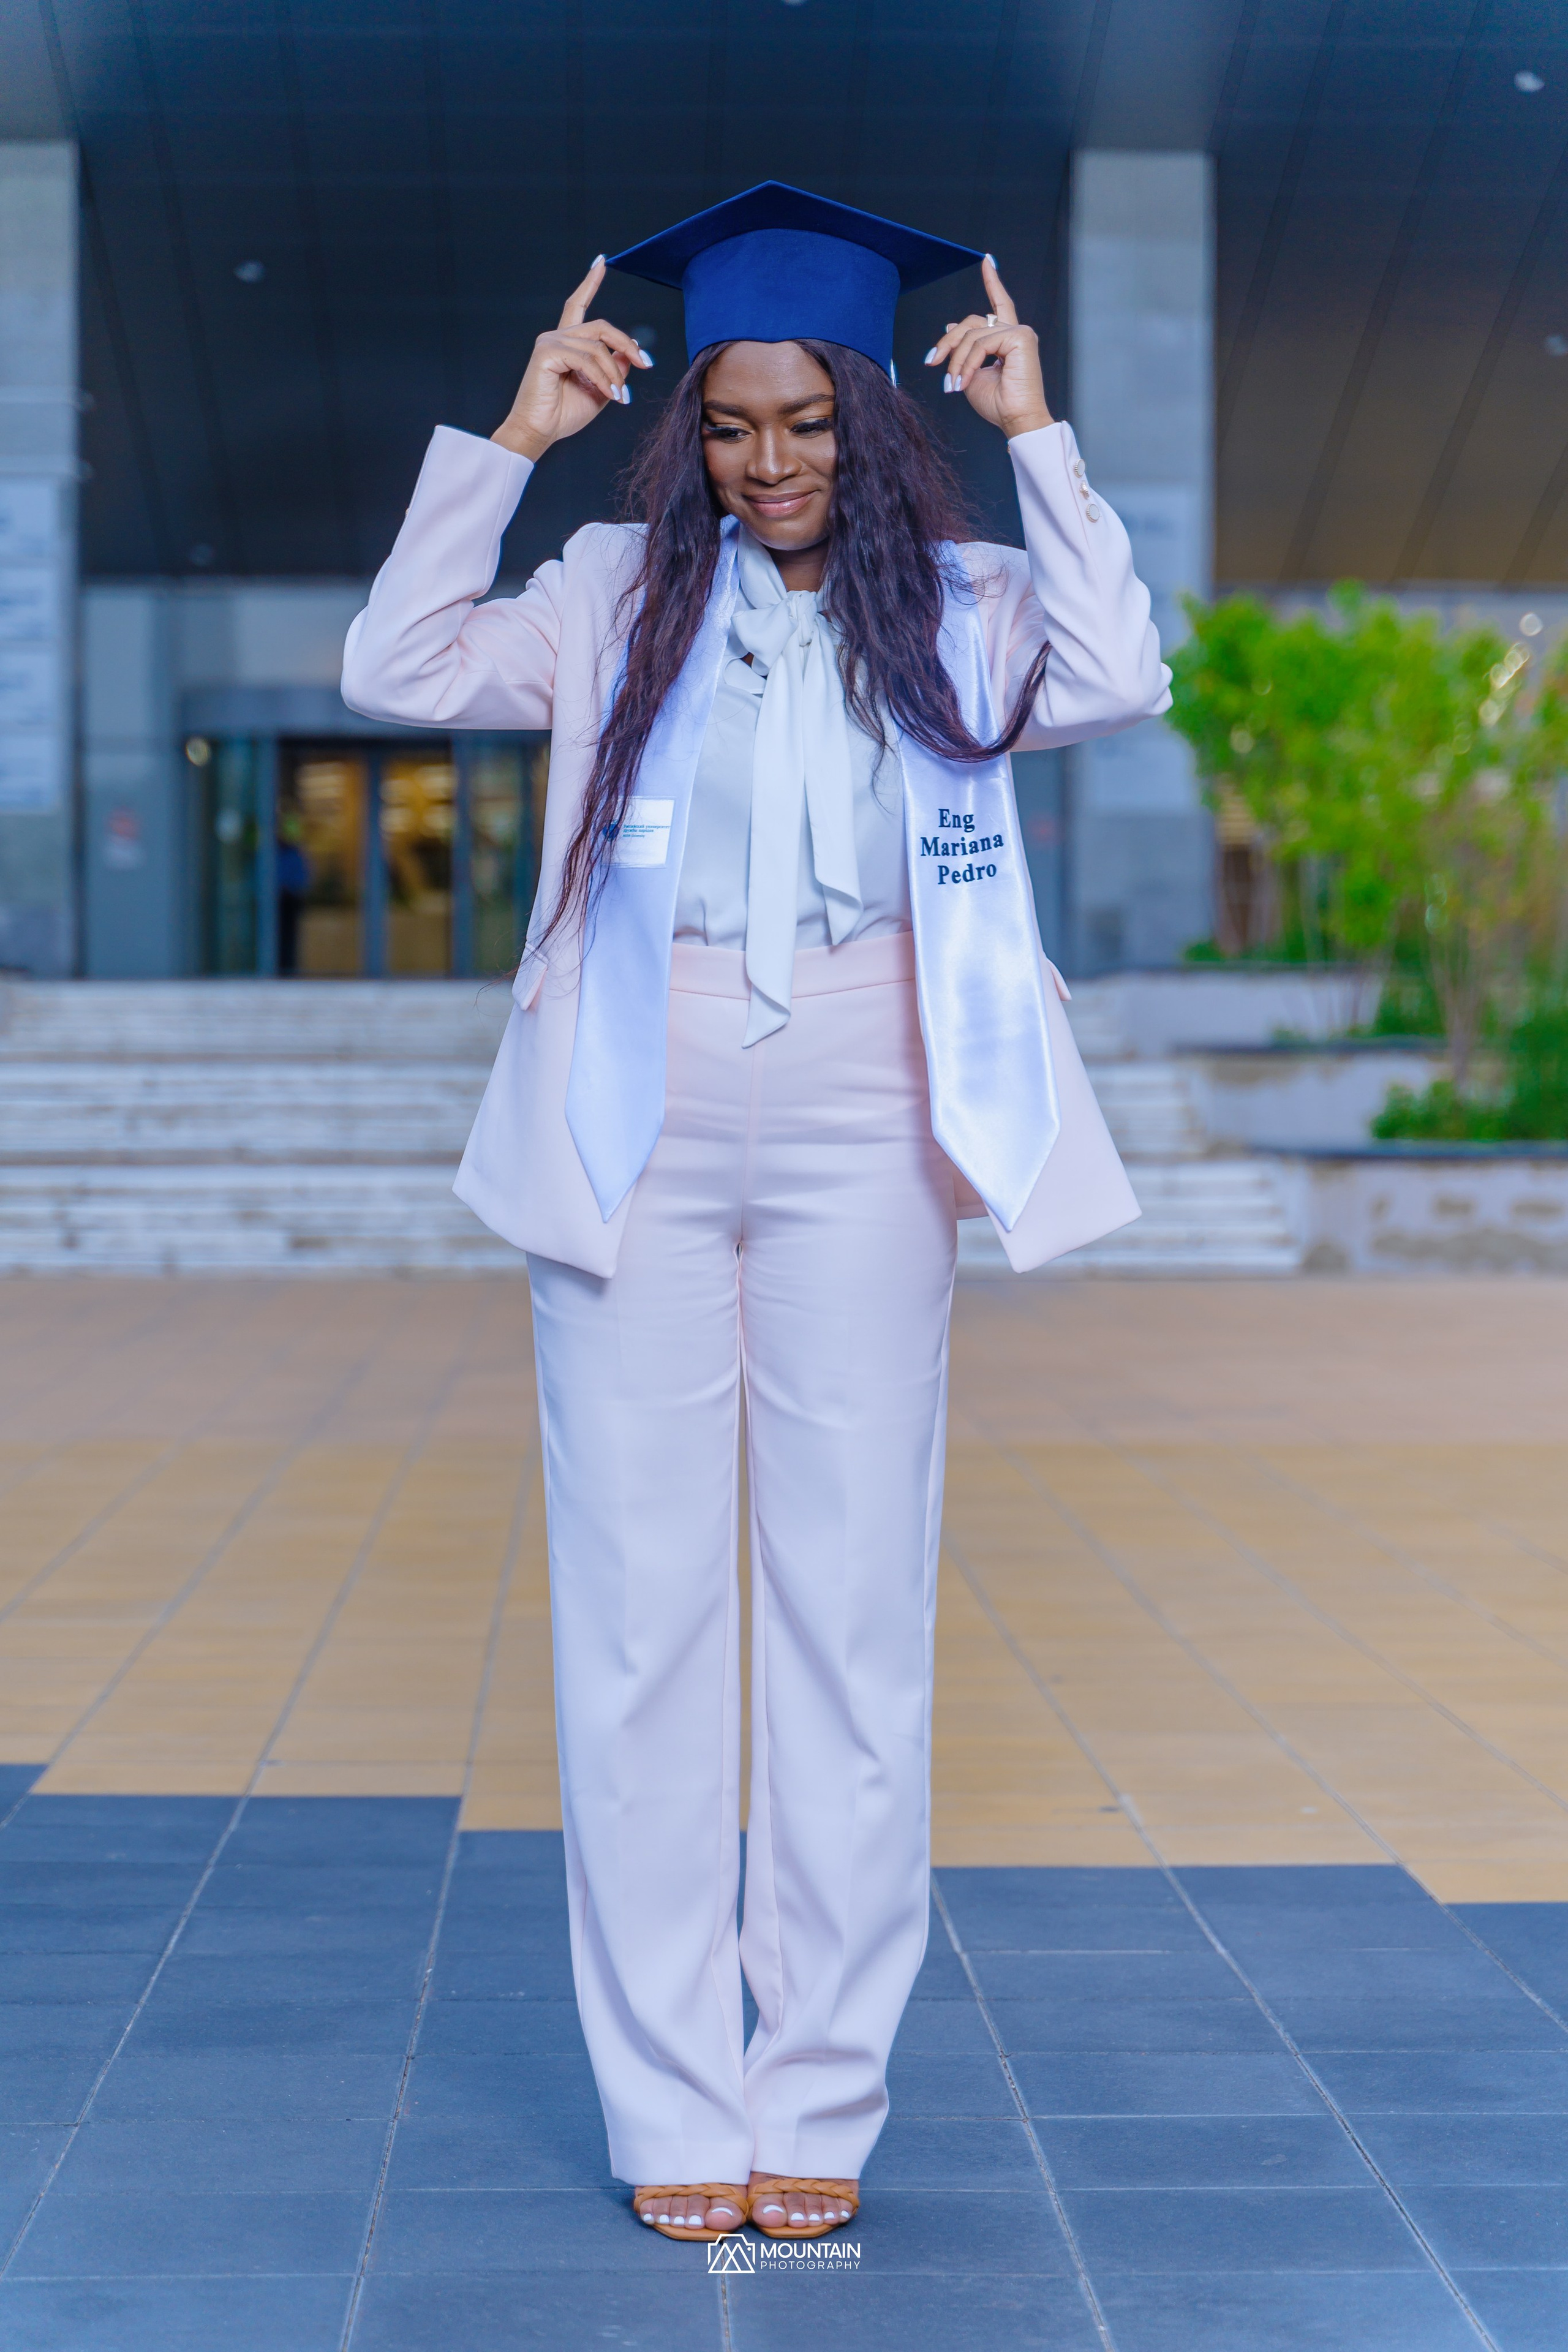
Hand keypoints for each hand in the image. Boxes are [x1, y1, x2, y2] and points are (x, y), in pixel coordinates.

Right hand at [491, 259, 653, 460]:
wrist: (539, 433)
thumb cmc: (564, 415)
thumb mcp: (601, 390)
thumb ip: (615, 368)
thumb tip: (633, 349)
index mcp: (567, 342)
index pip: (577, 304)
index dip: (590, 282)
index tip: (601, 262)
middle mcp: (557, 337)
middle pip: (601, 327)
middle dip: (627, 345)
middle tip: (646, 364)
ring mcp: (550, 342)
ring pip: (597, 347)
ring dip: (615, 373)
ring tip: (620, 396)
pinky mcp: (546, 353)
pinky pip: (586, 359)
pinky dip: (602, 377)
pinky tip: (611, 395)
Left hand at [923, 256, 1051, 438]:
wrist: (1015, 420)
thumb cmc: (998, 404)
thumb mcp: (969, 373)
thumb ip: (963, 350)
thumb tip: (951, 323)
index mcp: (1005, 339)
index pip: (998, 303)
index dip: (992, 281)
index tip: (987, 261)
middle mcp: (1014, 332)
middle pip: (972, 321)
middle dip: (948, 342)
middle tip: (933, 362)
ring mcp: (1019, 332)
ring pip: (972, 334)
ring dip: (957, 360)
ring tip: (954, 383)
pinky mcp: (1020, 337)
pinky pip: (981, 343)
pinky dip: (969, 363)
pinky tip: (966, 380)